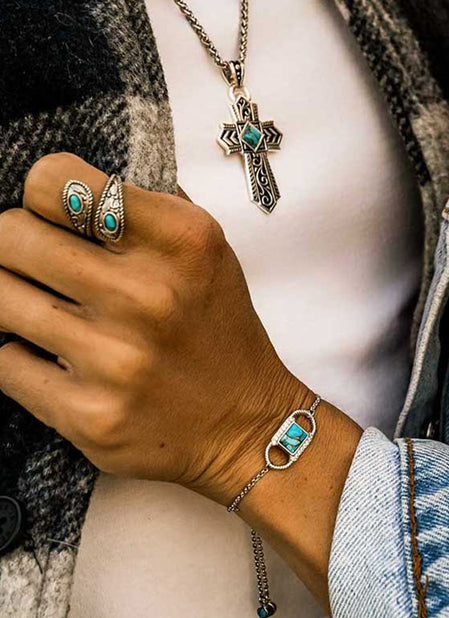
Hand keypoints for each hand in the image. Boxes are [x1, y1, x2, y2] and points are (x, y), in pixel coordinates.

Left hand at [0, 152, 312, 504]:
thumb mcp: (208, 252)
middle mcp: (148, 296)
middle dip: (16, 246)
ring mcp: (115, 360)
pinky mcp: (87, 414)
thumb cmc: (218, 331)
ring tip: (44, 309)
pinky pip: (3, 362)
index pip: (55, 181)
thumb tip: (63, 185)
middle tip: (38, 265)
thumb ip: (144, 210)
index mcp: (181, 241)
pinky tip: (52, 359)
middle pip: (11, 236)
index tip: (55, 218)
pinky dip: (19, 356)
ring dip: (12, 299)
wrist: (244, 425)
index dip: (43, 196)